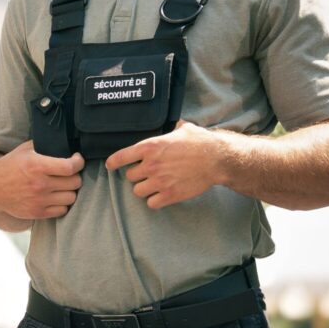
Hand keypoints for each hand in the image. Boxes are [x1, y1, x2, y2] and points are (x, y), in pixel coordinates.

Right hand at [0, 140, 84, 220]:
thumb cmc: (9, 166)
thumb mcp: (24, 150)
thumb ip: (44, 146)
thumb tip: (64, 142)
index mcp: (37, 166)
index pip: (70, 167)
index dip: (79, 162)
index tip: (77, 159)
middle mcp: (40, 184)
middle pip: (75, 182)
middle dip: (75, 175)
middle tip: (68, 172)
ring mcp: (39, 200)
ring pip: (71, 197)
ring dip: (69, 190)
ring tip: (63, 185)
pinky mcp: (37, 213)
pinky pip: (62, 210)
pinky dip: (62, 204)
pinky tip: (56, 196)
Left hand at [105, 120, 223, 208]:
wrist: (218, 159)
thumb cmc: (200, 141)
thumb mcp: (182, 128)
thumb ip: (170, 128)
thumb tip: (172, 123)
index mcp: (150, 147)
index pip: (121, 157)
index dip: (113, 162)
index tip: (110, 166)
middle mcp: (151, 165)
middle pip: (129, 176)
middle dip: (137, 175)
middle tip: (148, 173)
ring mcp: (160, 182)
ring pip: (137, 191)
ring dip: (144, 189)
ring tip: (154, 184)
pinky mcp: (170, 195)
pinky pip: (151, 203)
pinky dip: (155, 200)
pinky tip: (161, 194)